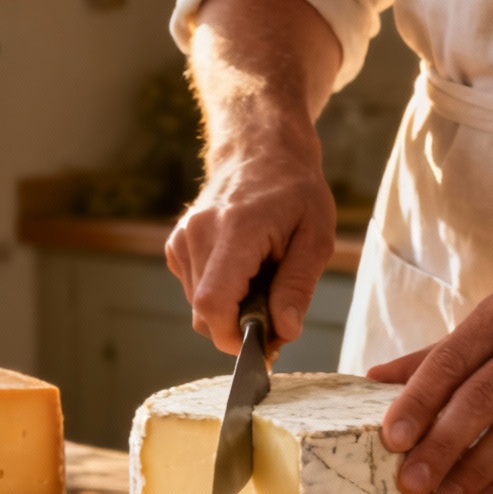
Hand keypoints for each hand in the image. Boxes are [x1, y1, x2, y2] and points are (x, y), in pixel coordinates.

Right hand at [166, 131, 334, 355]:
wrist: (259, 150)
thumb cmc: (294, 191)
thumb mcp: (316, 236)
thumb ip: (297, 286)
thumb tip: (284, 331)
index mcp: (235, 230)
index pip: (213, 303)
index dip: (233, 336)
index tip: (263, 343)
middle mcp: (198, 235)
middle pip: (205, 314)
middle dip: (240, 328)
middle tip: (278, 314)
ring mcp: (182, 240)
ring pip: (198, 308)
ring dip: (232, 310)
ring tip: (262, 281)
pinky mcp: (176, 247)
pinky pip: (194, 292)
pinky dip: (219, 294)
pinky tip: (242, 271)